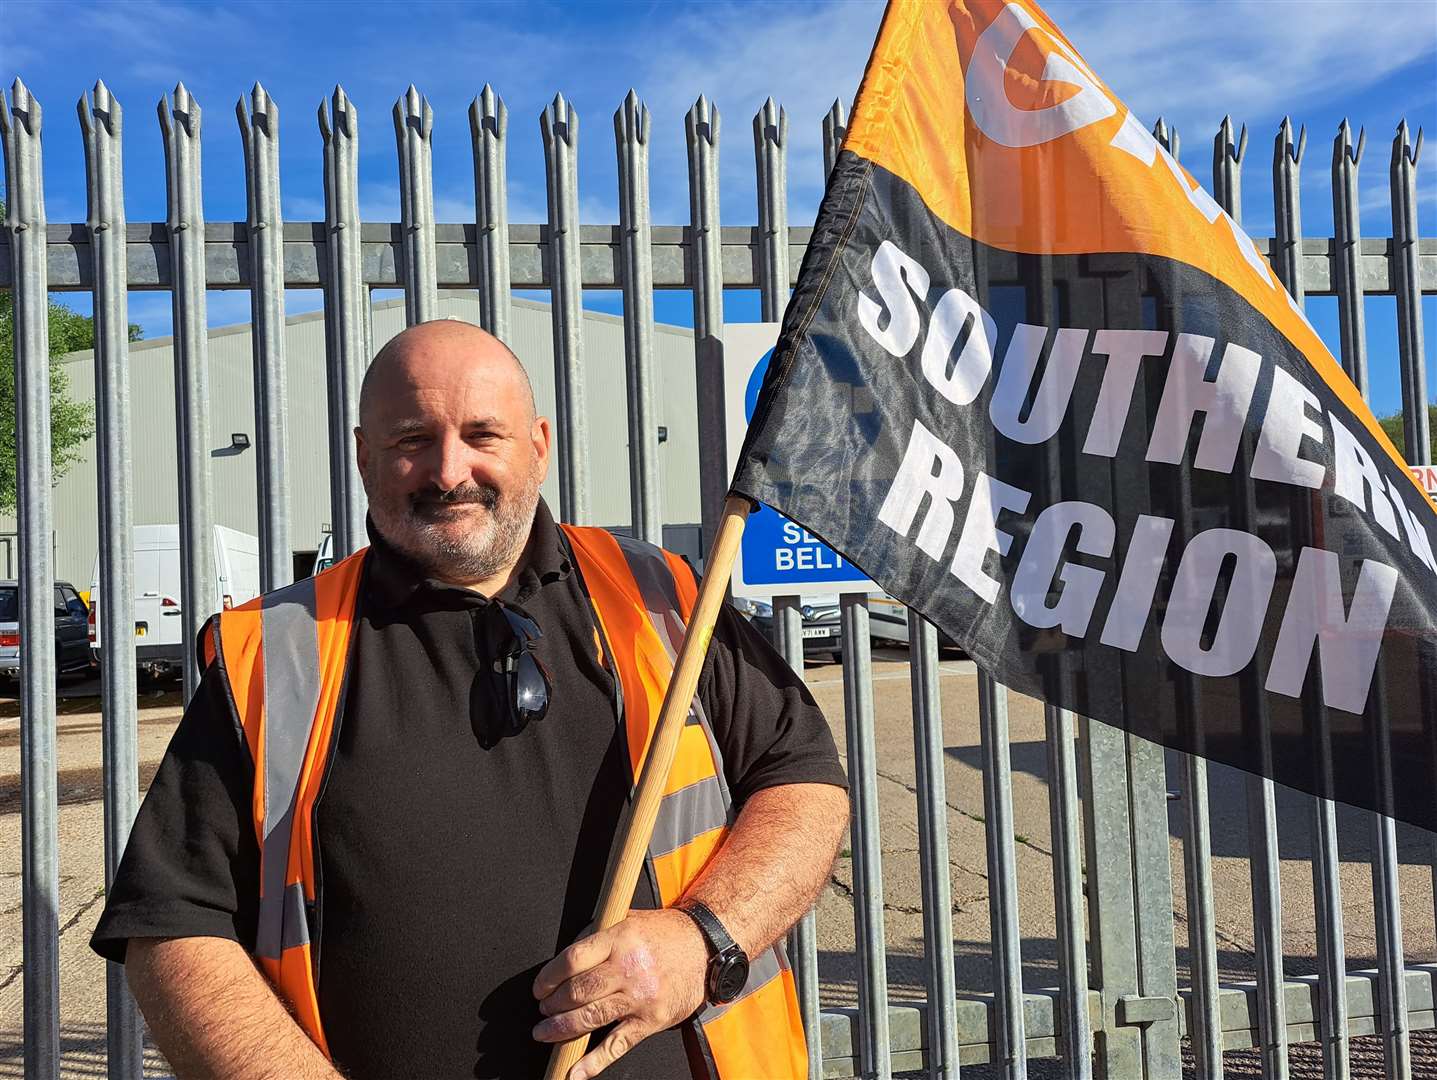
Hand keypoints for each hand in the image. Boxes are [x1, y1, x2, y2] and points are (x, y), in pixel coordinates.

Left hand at [532, 908, 709, 1079]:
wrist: (705, 948)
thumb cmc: (665, 933)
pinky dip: (594, 1061)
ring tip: (546, 1031)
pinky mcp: (651, 1020)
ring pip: (591, 1017)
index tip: (540, 987)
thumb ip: (597, 934)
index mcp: (620, 938)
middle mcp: (628, 968)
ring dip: (561, 1029)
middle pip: (577, 991)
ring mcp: (640, 997)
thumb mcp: (629, 919)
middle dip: (552, 1005)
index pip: (572, 960)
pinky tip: (575, 1070)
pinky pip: (617, 1045)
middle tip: (543, 1009)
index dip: (549, 977)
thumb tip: (565, 958)